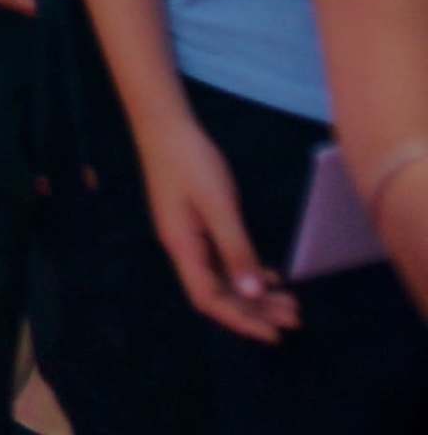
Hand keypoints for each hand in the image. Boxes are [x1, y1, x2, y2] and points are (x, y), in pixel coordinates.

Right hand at [135, 106, 302, 342]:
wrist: (165, 127)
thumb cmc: (191, 163)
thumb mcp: (219, 206)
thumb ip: (236, 249)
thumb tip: (253, 292)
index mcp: (182, 247)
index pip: (209, 299)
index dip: (241, 320)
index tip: (274, 334)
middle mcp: (183, 248)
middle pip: (218, 292)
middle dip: (256, 309)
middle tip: (295, 317)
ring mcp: (189, 237)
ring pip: (223, 277)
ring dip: (256, 292)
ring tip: (291, 302)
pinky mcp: (197, 225)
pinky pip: (223, 260)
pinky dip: (248, 271)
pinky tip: (272, 275)